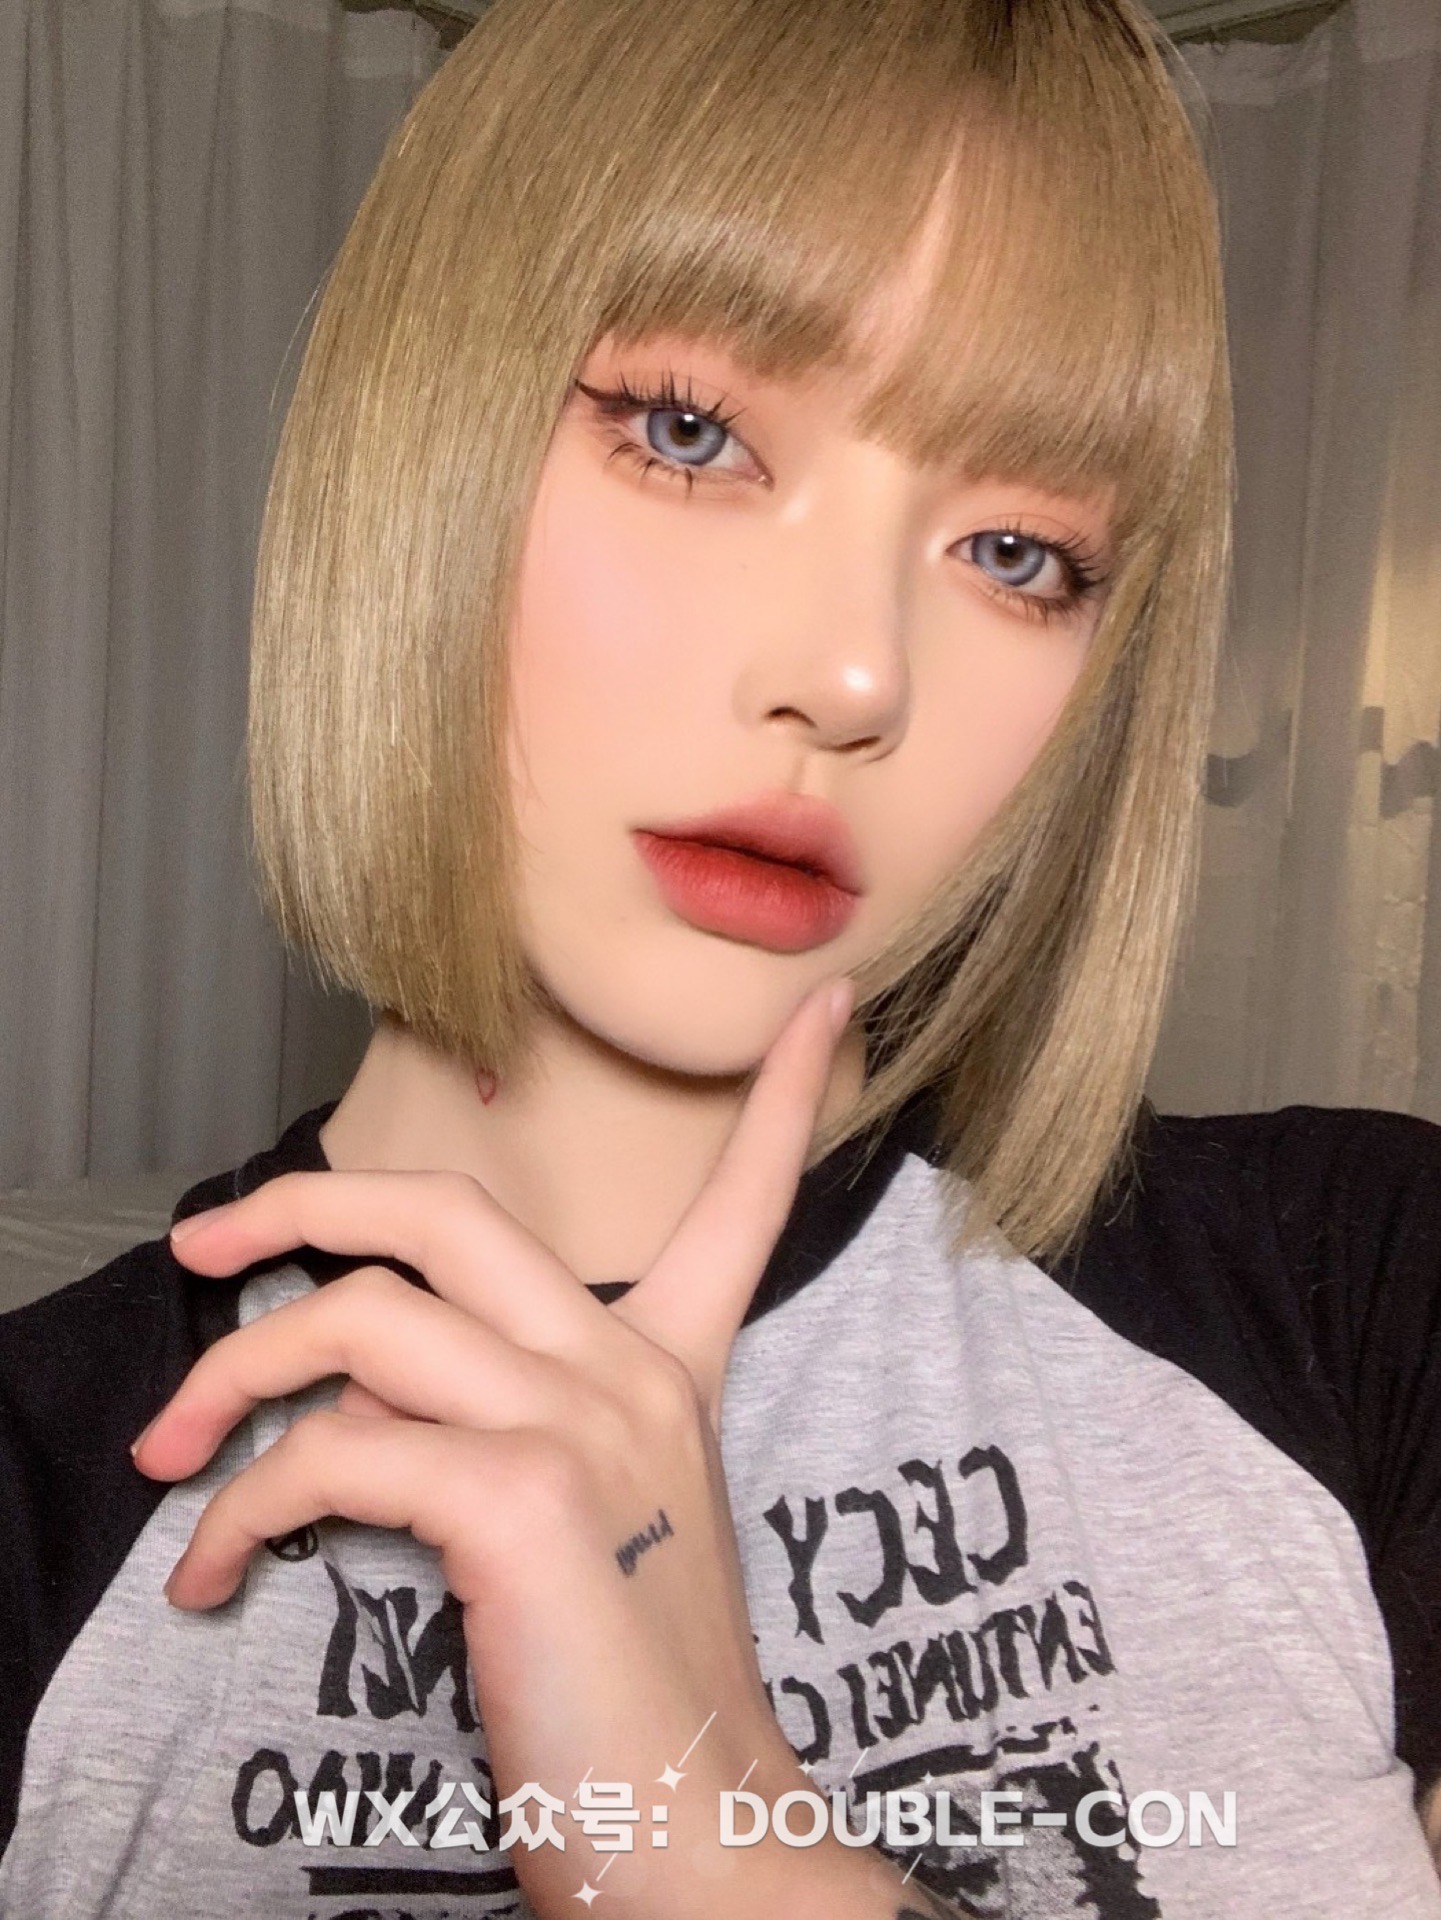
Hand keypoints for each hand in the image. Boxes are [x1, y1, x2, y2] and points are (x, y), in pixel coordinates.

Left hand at [133, 978, 876, 1918]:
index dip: (780, 1097)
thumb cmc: (629, 1697)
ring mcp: (585, 1426)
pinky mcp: (523, 1500)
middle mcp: (636, 1374)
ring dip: (233, 1384)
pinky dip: (246, 1510)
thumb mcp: (592, 1528)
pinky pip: (335, 1452)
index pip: (746, 1200)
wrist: (701, 1840)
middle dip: (304, 1203)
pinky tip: (223, 1574)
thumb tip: (358, 1397)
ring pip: (363, 1321)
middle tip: (208, 1246)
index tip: (821, 1005)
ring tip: (177, 1465)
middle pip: (451, 1213)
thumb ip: (502, 1427)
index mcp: (672, 1372)